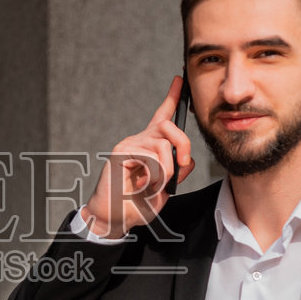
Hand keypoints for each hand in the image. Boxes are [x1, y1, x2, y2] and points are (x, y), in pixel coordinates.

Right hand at [81, 75, 193, 238]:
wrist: (113, 218)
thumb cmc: (135, 205)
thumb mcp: (165, 189)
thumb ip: (177, 173)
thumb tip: (187, 159)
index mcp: (149, 146)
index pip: (161, 116)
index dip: (172, 97)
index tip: (179, 80)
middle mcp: (138, 140)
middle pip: (168, 125)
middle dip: (183, 144)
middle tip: (183, 164)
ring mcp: (128, 145)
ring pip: (163, 145)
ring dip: (167, 170)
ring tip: (155, 185)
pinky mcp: (120, 153)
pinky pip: (150, 156)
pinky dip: (154, 175)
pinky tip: (142, 184)